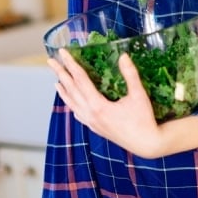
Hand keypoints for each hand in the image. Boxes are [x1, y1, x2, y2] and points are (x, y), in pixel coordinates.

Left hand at [47, 49, 197, 157]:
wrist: (147, 144)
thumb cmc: (144, 119)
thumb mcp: (138, 95)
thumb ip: (130, 74)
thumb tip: (123, 55)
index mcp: (98, 106)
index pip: (80, 80)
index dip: (71, 64)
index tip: (62, 52)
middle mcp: (91, 115)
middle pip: (72, 90)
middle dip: (61, 74)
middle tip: (51, 61)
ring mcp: (92, 123)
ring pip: (73, 104)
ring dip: (64, 91)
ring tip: (56, 81)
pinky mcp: (96, 129)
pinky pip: (79, 115)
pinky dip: (72, 106)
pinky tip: (71, 104)